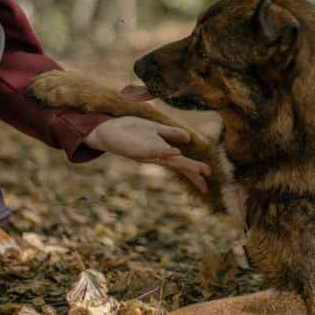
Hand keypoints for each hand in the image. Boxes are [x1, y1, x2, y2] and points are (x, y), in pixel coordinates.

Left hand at [83, 116, 211, 193]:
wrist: (107, 129)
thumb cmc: (130, 130)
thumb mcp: (154, 129)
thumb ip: (170, 133)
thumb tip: (188, 139)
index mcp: (161, 152)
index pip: (181, 164)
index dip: (194, 171)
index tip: (208, 179)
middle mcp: (155, 155)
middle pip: (178, 166)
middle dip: (193, 173)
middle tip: (206, 186)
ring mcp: (147, 154)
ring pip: (169, 161)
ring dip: (185, 165)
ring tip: (200, 170)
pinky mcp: (137, 149)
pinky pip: (154, 151)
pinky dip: (166, 152)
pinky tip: (177, 152)